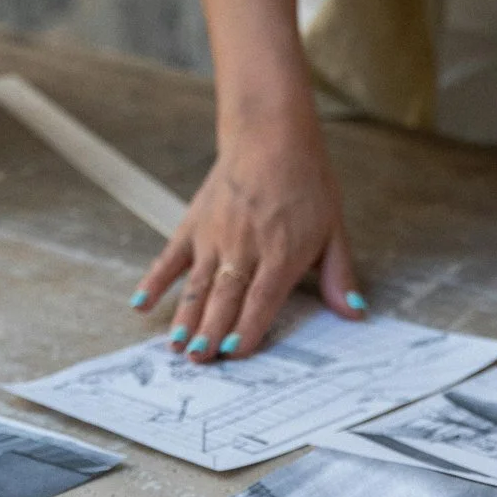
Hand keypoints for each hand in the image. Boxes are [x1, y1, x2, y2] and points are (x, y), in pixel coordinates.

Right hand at [133, 116, 362, 361]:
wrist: (271, 136)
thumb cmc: (306, 183)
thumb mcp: (333, 229)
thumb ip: (339, 275)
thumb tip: (355, 314)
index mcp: (280, 252)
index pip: (261, 299)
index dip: (247, 328)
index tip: (234, 353)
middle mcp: (244, 248)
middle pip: (224, 298)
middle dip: (211, 332)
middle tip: (199, 361)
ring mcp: (214, 237)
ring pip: (196, 285)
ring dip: (185, 318)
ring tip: (176, 348)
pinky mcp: (193, 224)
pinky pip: (170, 258)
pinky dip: (154, 281)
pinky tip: (140, 304)